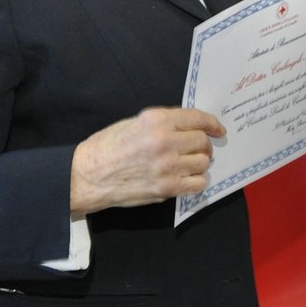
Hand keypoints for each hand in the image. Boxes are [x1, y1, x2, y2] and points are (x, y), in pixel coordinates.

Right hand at [69, 106, 225, 215]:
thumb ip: (163, 123)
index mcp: (156, 120)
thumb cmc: (107, 147)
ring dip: (199, 163)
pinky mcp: (166, 188)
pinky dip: (196, 181)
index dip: (212, 123)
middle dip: (203, 145)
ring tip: (188, 164)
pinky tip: (187, 178)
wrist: (87, 175)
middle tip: (196, 149)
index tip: (218, 129)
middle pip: (202, 141)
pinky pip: (197, 183)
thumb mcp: (134, 123)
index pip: (197, 118)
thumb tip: (189, 127)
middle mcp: (164, 141)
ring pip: (203, 162)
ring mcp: (167, 166)